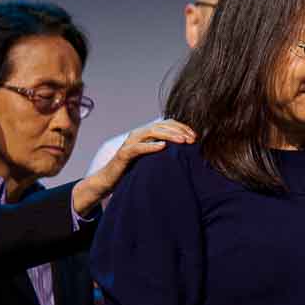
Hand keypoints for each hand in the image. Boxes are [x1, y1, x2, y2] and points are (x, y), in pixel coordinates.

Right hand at [74, 119, 196, 211]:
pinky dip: (151, 146)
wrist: (110, 180)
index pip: (167, 123)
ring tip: (182, 141)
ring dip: (169, 135)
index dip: (182, 127)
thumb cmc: (134, 169)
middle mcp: (138, 134)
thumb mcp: (153, 158)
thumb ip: (166, 151)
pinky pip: (138, 147)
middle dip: (179, 131)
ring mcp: (130, 142)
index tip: (195, 136)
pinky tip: (163, 147)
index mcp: (147, 134)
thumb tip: (187, 151)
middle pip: (162, 125)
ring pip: (151, 132)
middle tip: (192, 139)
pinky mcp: (124, 154)